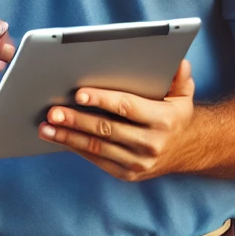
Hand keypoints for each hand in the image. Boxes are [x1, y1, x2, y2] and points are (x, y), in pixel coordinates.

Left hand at [37, 60, 195, 181]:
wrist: (188, 150)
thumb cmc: (176, 114)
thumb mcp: (183, 94)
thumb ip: (179, 77)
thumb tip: (177, 61)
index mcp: (163, 120)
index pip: (127, 107)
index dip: (102, 100)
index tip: (79, 94)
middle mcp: (151, 143)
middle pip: (106, 129)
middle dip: (77, 120)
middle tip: (53, 111)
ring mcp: (139, 162)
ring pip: (97, 147)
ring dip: (68, 137)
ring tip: (46, 127)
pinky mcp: (128, 174)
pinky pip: (98, 160)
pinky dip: (76, 148)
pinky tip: (59, 138)